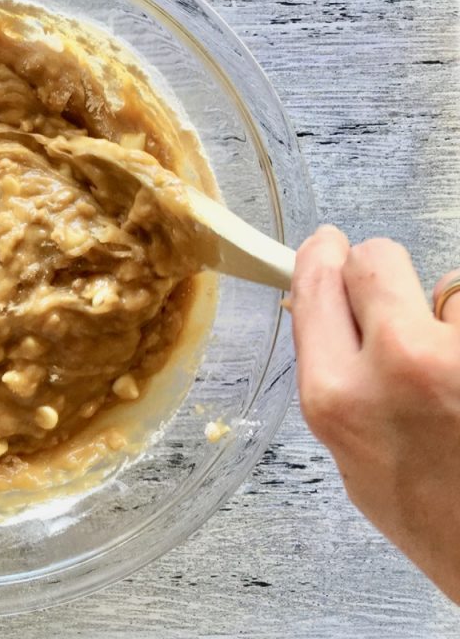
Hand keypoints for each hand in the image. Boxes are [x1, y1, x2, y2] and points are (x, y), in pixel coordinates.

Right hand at [291, 225, 459, 603]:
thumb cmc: (429, 518)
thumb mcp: (346, 451)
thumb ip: (333, 375)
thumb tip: (325, 309)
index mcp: (336, 393)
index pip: (318, 280)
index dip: (323, 256)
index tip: (328, 246)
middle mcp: (399, 363)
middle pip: (375, 259)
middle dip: (379, 273)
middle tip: (396, 304)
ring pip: (449, 285)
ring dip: (447, 314)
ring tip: (455, 370)